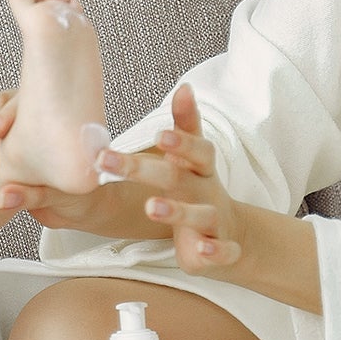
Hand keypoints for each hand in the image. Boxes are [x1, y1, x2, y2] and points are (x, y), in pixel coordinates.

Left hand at [95, 84, 248, 275]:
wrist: (232, 232)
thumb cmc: (199, 188)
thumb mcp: (192, 157)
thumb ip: (186, 125)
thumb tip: (185, 87)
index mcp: (197, 168)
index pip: (193, 148)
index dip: (180, 141)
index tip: (157, 133)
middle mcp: (206, 191)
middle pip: (179, 177)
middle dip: (144, 170)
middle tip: (107, 160)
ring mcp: (215, 220)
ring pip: (202, 215)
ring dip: (178, 211)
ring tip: (151, 207)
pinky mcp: (220, 250)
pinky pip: (223, 251)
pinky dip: (214, 252)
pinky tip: (201, 251)